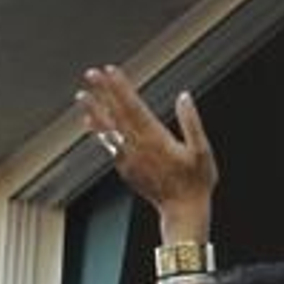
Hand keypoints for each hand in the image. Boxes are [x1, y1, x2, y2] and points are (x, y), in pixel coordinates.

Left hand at [75, 65, 216, 243]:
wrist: (182, 211)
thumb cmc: (195, 182)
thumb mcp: (201, 151)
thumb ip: (191, 122)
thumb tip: (184, 97)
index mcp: (156, 139)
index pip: (133, 106)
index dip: (121, 88)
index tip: (111, 71)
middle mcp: (138, 147)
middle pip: (116, 114)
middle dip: (103, 92)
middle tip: (90, 74)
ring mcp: (128, 159)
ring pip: (107, 131)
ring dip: (94, 111)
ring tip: (81, 96)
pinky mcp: (125, 169)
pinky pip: (107, 146)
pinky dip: (98, 132)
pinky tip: (91, 122)